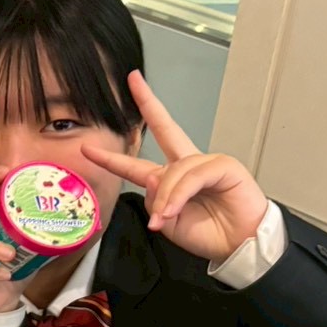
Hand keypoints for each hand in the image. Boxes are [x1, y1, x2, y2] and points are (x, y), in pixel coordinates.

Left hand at [82, 70, 268, 261]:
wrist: (238, 246)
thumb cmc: (208, 234)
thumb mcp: (168, 221)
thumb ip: (155, 200)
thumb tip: (152, 180)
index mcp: (170, 179)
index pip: (136, 163)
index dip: (112, 157)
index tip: (87, 148)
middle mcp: (187, 166)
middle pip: (166, 127)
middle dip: (149, 103)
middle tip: (133, 80)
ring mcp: (206, 163)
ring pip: (173, 170)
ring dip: (165, 197)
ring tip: (164, 219)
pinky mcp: (224, 166)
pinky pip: (193, 175)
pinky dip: (180, 194)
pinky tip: (174, 211)